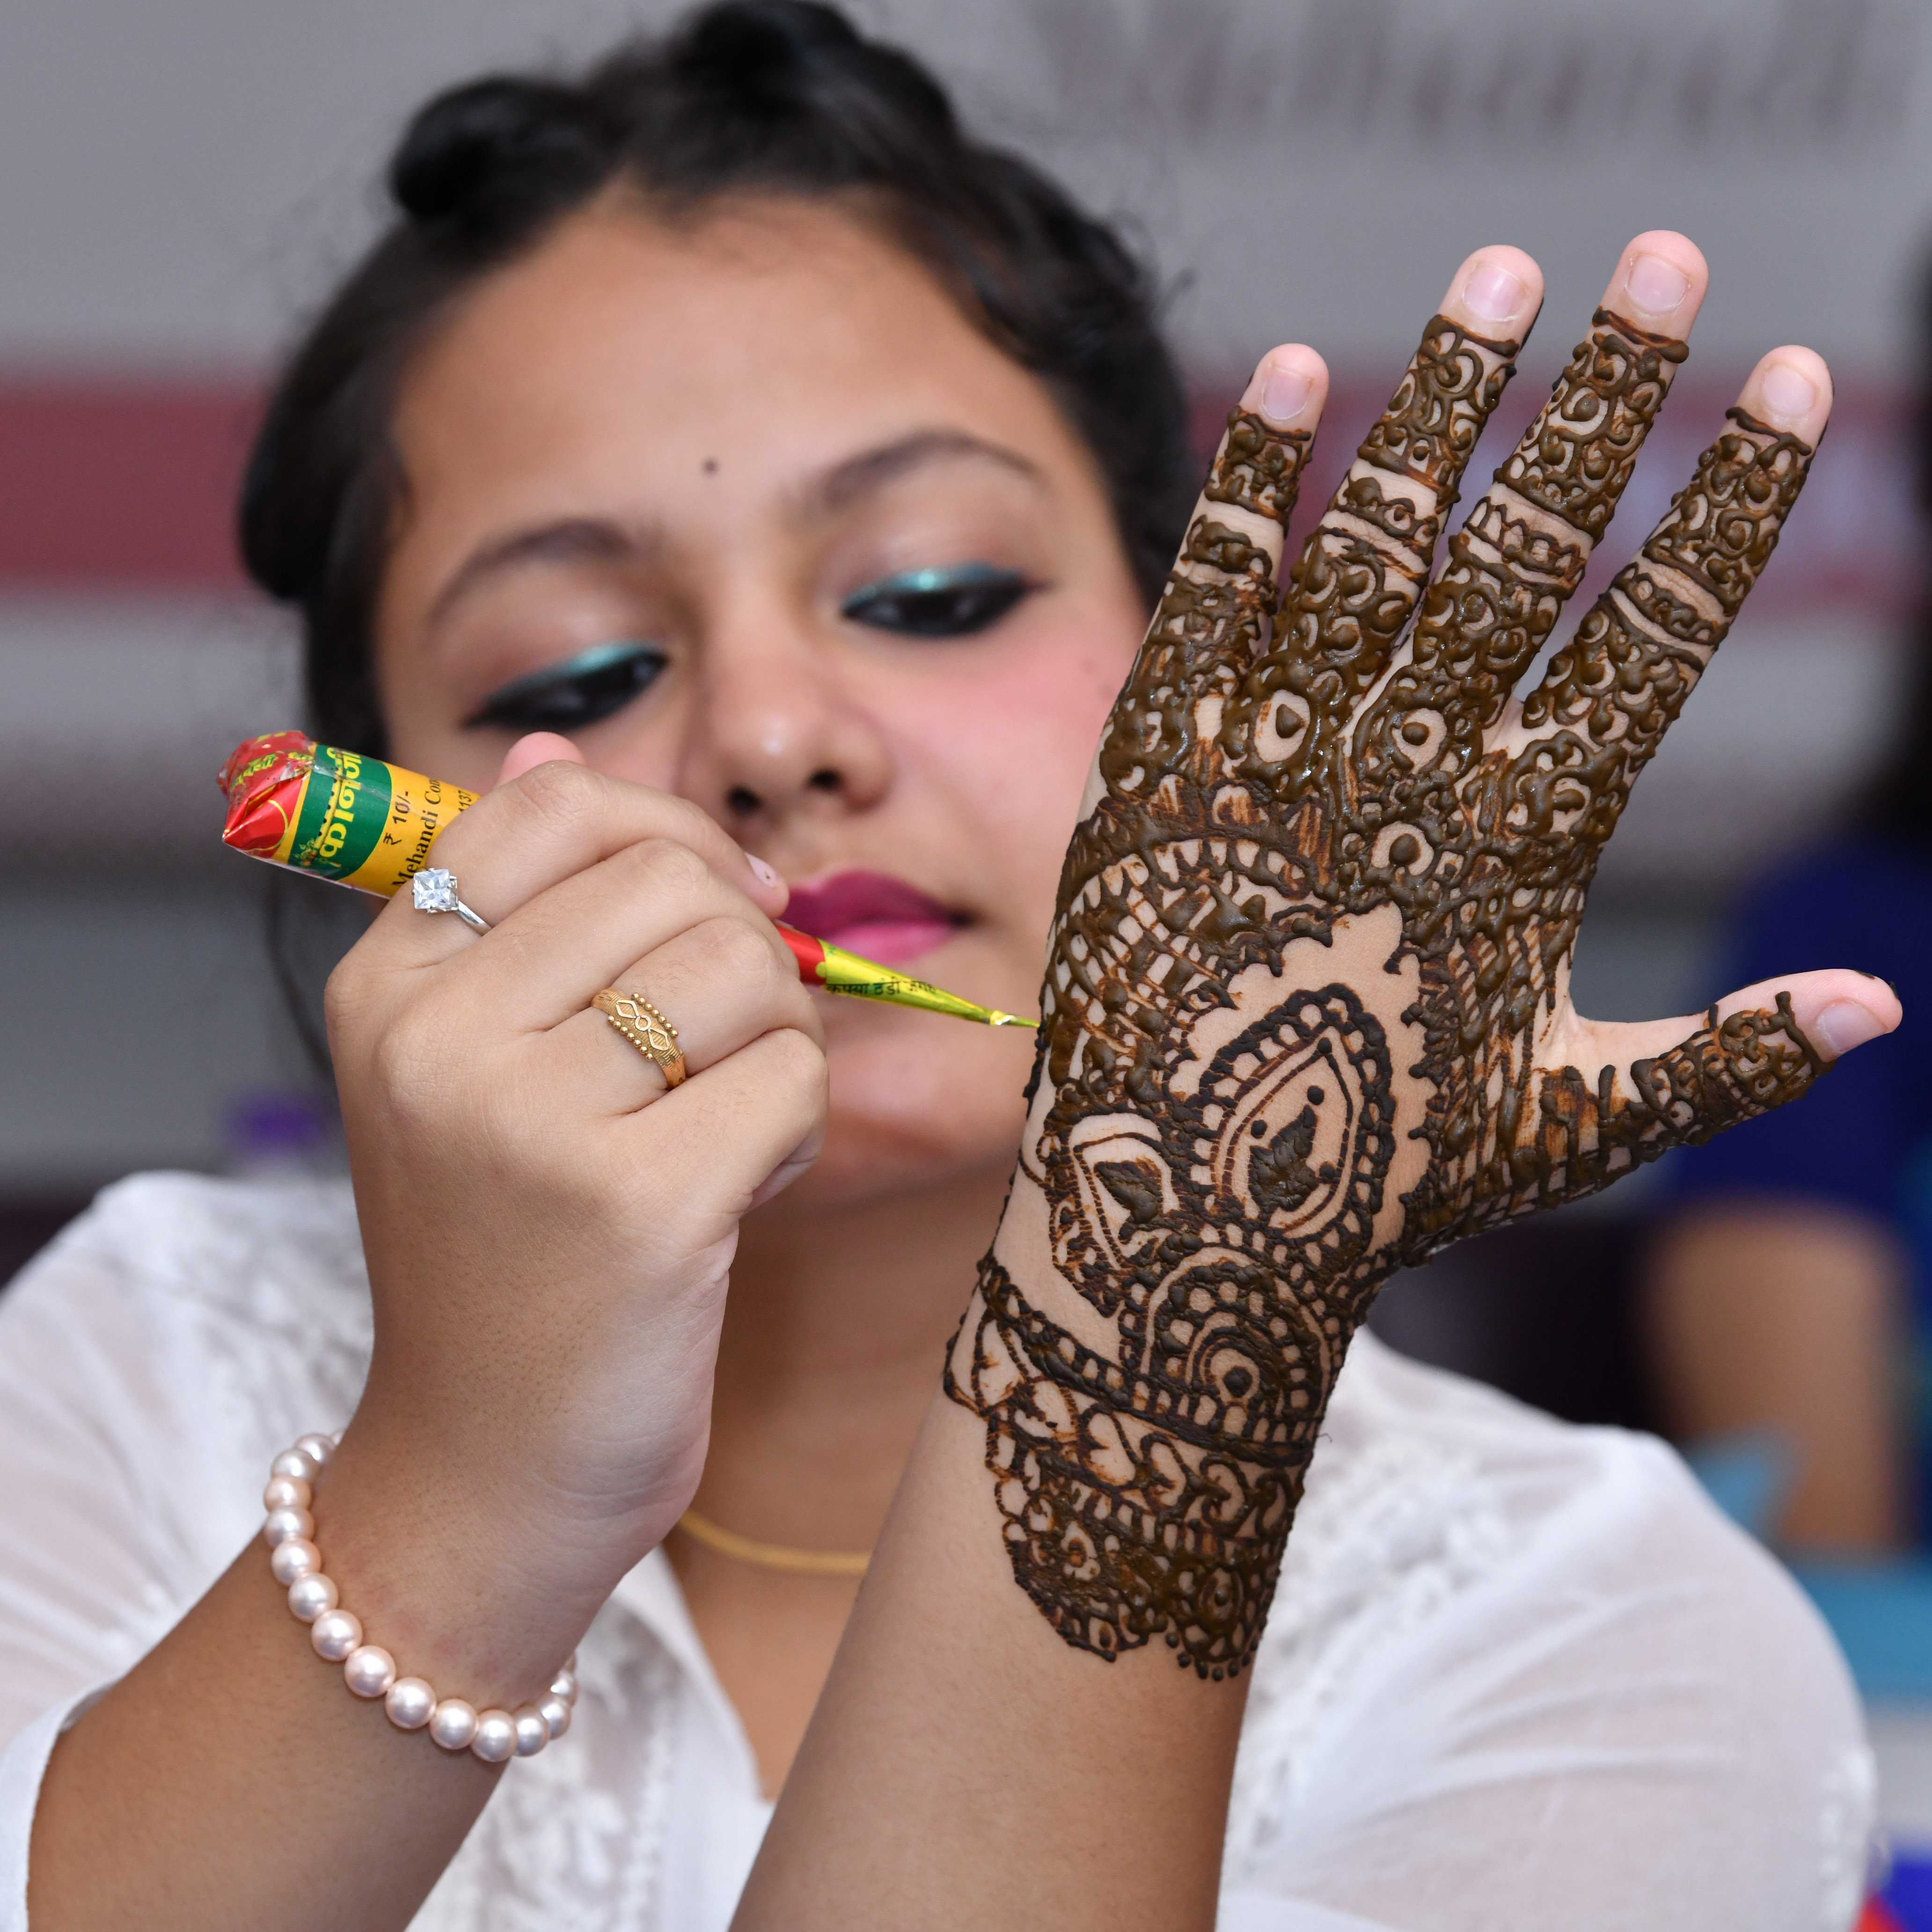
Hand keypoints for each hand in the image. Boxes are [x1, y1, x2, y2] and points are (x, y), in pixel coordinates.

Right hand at [321, 740, 824, 1668]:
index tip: (709, 910)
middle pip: (677, 878)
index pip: (557, 803)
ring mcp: (528, 1117)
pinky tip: (739, 1195)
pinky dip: (798, 1131)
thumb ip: (518, 905)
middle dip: (742, 952)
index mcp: (387, 981)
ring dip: (776, 1043)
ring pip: (746, 968)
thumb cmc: (507, 1258)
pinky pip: (792, 1076)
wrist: (484, 1475)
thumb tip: (549, 744)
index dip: (670, 835)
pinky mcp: (636, 1201)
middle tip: (718, 1053)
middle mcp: (437, 1032)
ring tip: (722, 1128)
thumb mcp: (473, 1069)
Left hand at [947, 234, 1898, 1678]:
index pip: (1657, 635)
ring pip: (1373, 544)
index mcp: (1526, 843)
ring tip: (1499, 271)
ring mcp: (1277, 759)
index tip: (1788, 381)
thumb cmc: (1385, 1175)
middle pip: (1527, 552)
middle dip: (1603, 399)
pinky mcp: (1160, 763)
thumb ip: (1722, 1054)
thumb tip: (1882, 1006)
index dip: (1732, 503)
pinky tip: (1288, 374)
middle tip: (1661, 258)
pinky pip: (1211, 599)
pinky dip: (1251, 487)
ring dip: (1440, 399)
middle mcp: (1409, 775)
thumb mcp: (1570, 1121)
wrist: (1184, 1211)